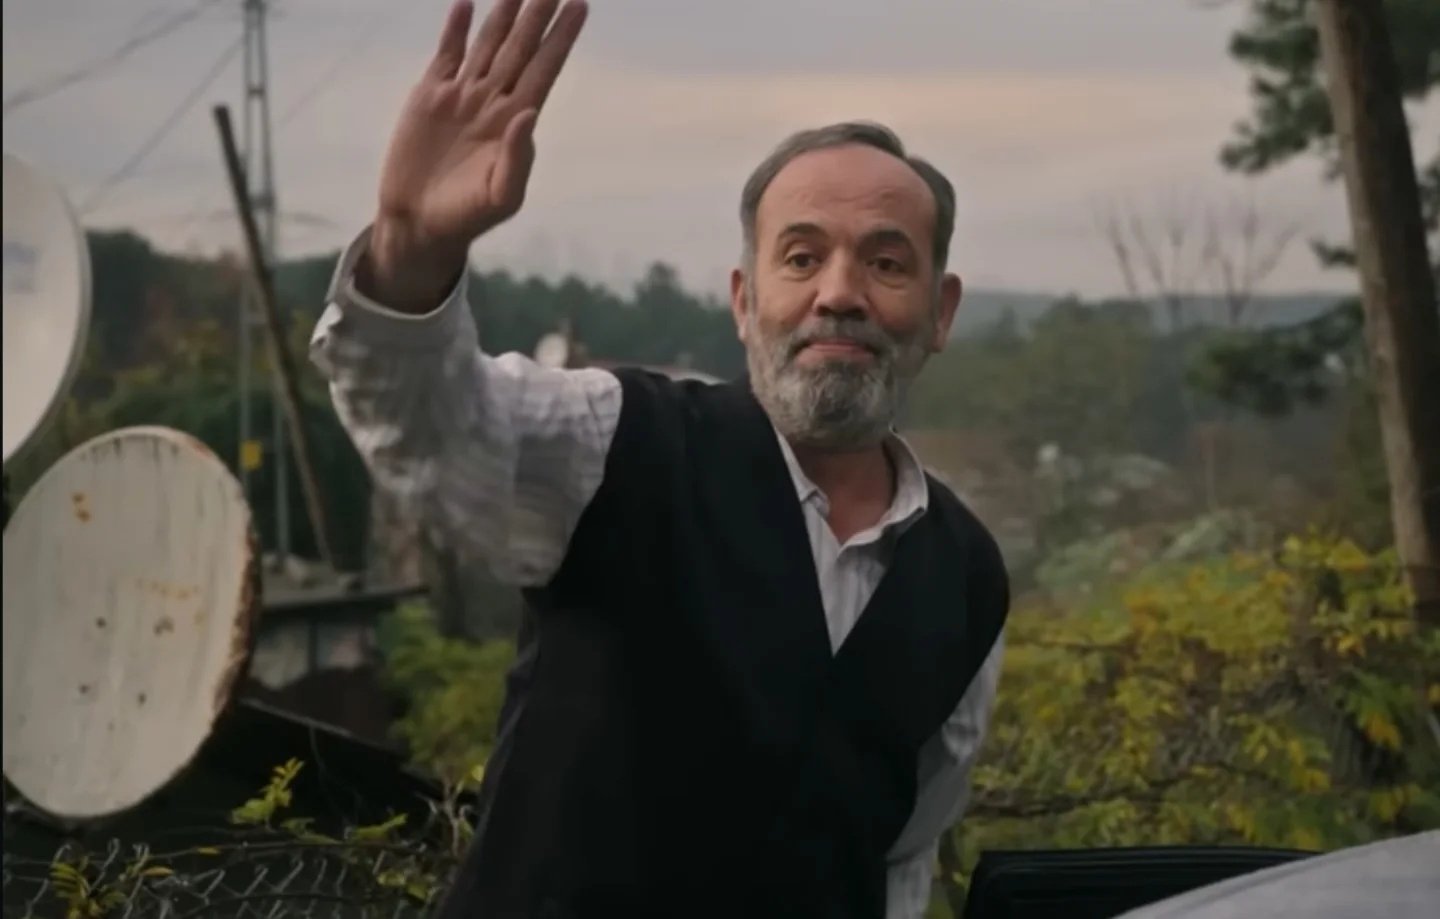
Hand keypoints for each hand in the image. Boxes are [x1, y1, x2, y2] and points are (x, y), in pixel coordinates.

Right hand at [362, 0, 587, 310]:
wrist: (419, 221)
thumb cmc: (468, 216)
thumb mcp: (501, 196)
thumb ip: (518, 158)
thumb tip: (529, 112)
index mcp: (516, 122)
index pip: (545, 70)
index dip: (561, 39)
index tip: (579, 6)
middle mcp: (493, 102)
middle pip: (521, 49)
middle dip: (537, 16)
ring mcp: (462, 96)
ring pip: (487, 45)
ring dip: (502, 15)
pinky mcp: (429, 97)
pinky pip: (446, 55)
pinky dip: (455, 31)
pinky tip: (466, 6)